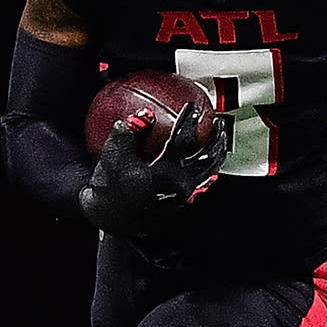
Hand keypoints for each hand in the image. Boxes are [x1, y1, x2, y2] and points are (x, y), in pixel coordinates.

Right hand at [79, 102, 227, 237]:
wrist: (107, 218)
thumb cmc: (109, 188)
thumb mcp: (114, 155)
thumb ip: (130, 132)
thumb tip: (145, 114)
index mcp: (165, 173)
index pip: (183, 140)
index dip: (188, 120)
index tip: (192, 107)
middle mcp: (177, 185)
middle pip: (206, 158)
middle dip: (215, 138)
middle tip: (218, 121)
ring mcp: (181, 196)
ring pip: (208, 172)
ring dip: (216, 153)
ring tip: (218, 138)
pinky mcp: (180, 203)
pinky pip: (201, 183)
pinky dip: (208, 170)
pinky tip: (208, 163)